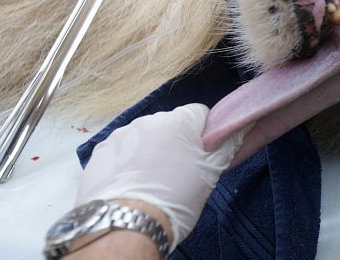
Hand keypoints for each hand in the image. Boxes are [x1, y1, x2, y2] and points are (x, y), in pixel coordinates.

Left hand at [76, 104, 247, 247]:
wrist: (127, 226)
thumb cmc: (175, 200)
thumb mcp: (211, 174)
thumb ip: (226, 145)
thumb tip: (239, 128)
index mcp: (180, 121)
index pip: (199, 114)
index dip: (203, 134)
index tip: (202, 155)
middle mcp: (150, 120)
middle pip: (170, 124)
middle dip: (175, 142)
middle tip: (177, 172)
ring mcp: (122, 134)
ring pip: (144, 137)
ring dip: (149, 151)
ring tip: (150, 183)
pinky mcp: (100, 152)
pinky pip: (121, 151)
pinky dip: (126, 162)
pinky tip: (130, 186)